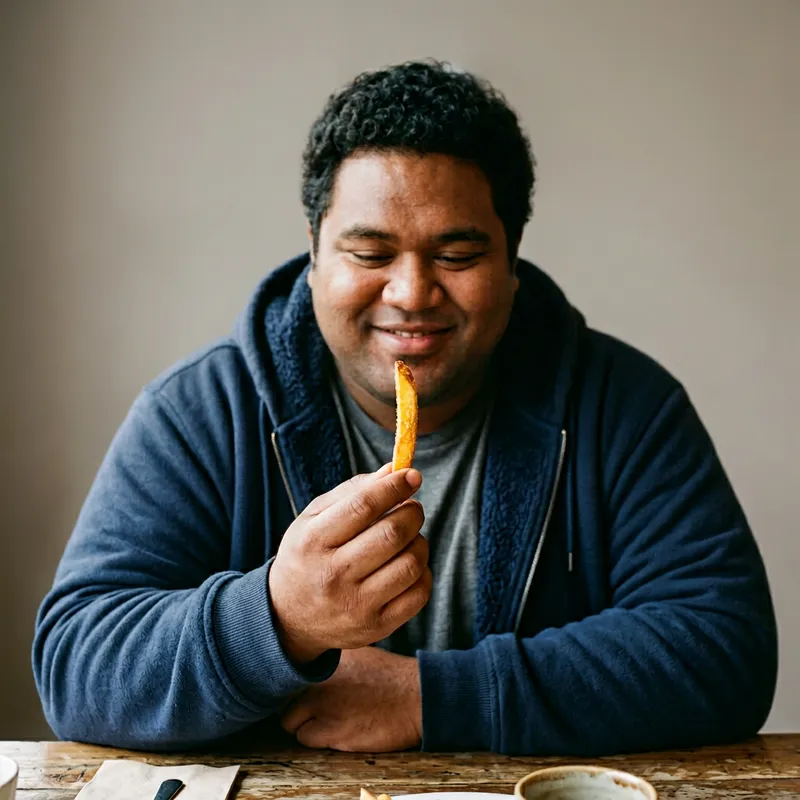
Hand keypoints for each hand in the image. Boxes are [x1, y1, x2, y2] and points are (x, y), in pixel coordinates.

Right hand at [269, 464, 431, 662]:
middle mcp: (333, 576)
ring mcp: (355, 605)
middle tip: (411, 508)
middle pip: (391, 534)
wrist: (288, 618)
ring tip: (409, 538)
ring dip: (419, 542)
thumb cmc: (307, 555)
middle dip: (412, 513)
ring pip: (410, 564)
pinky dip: (423, 572)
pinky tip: (409, 564)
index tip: (412, 475)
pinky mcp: (376, 626)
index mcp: (313, 542)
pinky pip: (418, 594)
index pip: (362, 506)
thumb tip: (394, 470)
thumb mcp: (314, 519)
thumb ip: (352, 492)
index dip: (393, 487)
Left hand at [281, 647, 421, 750]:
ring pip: (289, 721)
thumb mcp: (356, 651)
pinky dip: (317, 739)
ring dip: (305, 724)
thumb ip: (330, 658)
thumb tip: (309, 663)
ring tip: (330, 721)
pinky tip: (338, 730)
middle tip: (317, 710)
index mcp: (323, 656)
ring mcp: (322, 702)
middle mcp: (317, 676)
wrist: (416, 696)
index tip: (302, 691)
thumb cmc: (390, 676)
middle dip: (297, 706)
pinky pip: (305, 738)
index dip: (294, 685)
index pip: (286, 671)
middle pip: (283, 697)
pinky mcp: (331, 728)